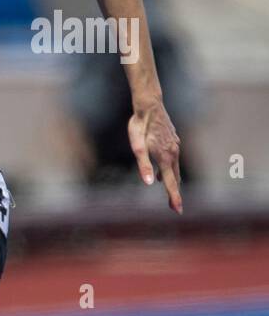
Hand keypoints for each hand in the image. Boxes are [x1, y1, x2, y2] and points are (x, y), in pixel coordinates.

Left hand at [128, 99, 181, 213]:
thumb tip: (147, 183)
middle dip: (175, 193)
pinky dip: (170, 169)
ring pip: (175, 168)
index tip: (178, 209)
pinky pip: (173, 160)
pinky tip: (160, 174)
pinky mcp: (174, 141)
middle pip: (175, 178)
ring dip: (172, 181)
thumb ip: (143, 165)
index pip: (170, 182)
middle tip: (176, 208)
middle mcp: (173, 153)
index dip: (174, 197)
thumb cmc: (139, 126)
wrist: (149, 106)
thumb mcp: (137, 147)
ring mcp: (175, 146)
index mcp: (164, 157)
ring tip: (170, 194)